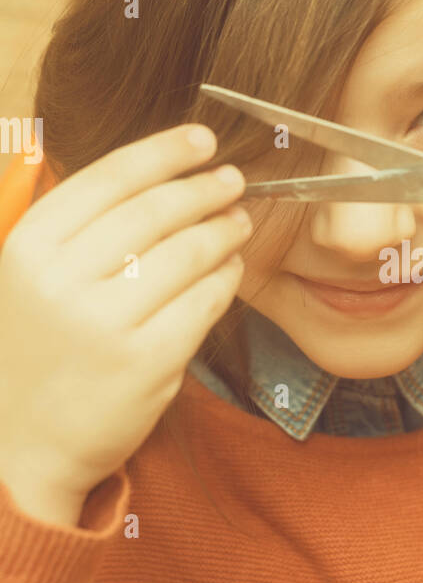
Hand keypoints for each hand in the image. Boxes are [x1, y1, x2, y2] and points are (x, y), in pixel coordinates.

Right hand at [0, 126, 250, 523]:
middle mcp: (62, 281)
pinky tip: (233, 269)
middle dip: (203, 188)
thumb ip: (78, 229)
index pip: (109, 177)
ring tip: (239, 220)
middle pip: (154, 212)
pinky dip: (226, 280)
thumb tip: (156, 173)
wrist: (20, 443)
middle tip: (233, 179)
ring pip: (186, 255)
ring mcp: (105, 324)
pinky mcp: (146, 363)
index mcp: (29, 247)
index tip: (201, 139)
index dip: (163, 151)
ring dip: (222, 231)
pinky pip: (203, 303)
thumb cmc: (36, 350)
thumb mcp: (30, 278)